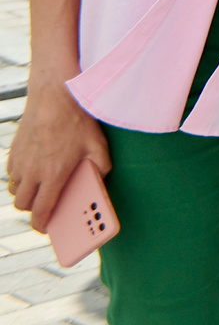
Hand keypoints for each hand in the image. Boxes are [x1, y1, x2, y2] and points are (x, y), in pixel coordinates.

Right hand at [4, 80, 107, 225]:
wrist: (54, 95)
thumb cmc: (78, 121)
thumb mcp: (98, 145)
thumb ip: (100, 168)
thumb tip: (98, 182)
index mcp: (53, 174)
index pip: (40, 210)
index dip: (41, 224)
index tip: (45, 229)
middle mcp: (32, 171)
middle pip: (22, 204)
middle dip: (32, 210)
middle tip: (44, 207)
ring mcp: (19, 161)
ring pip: (14, 189)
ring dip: (25, 193)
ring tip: (40, 189)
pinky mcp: (12, 151)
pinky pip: (11, 173)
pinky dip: (19, 177)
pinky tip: (33, 170)